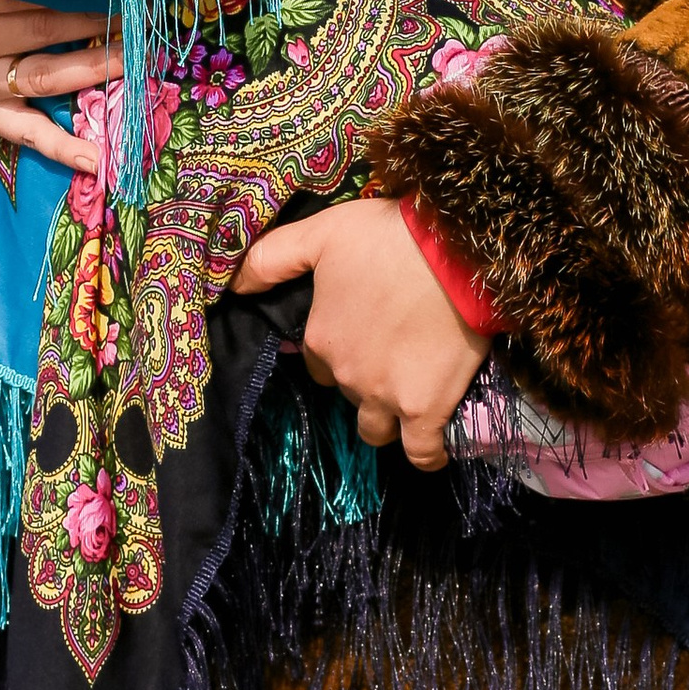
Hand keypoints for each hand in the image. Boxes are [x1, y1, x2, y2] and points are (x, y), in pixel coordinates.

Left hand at [233, 196, 489, 469]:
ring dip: (385, 417)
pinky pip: (421, 453)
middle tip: (392, 351)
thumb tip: (232, 286)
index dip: (338, 349)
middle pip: (345, 392)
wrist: (457, 249)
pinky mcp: (426, 410)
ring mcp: (385, 397)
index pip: (317, 362)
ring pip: (374, 429)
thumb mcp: (320, 234)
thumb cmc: (389, 237)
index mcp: (320, 338)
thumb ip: (271, 259)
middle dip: (362, 378)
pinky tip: (430, 447)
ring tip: (408, 394)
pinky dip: (426, 455)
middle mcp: (346, 374)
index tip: (362, 331)